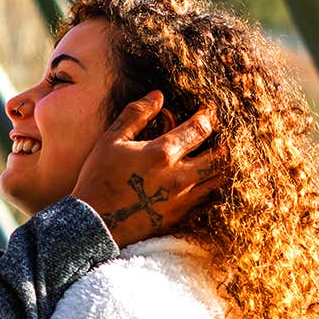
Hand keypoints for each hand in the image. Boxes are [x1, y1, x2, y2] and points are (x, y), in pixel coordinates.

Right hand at [71, 91, 222, 247]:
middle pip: (221, 156)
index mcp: (162, 153)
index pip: (201, 128)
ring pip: (220, 181)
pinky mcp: (181, 218)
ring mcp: (183, 200)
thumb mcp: (111, 140)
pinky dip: (215, 190)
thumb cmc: (98, 178)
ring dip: (223, 166)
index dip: (209, 116)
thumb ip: (136, 114)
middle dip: (225, 142)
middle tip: (221, 134)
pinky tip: (208, 183)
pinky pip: (210, 202)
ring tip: (219, 156)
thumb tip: (158, 95)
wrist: (94, 223)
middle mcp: (179, 177)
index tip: (208, 111)